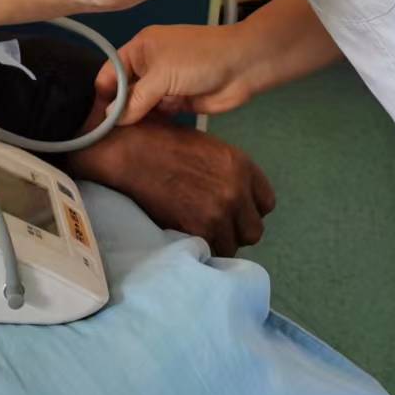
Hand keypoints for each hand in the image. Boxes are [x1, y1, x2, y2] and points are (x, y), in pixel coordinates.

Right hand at [66, 120, 275, 256]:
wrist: (128, 152)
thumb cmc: (160, 141)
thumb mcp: (206, 147)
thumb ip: (225, 172)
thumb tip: (228, 190)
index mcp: (241, 165)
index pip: (266, 203)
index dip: (248, 209)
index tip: (233, 211)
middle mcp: (237, 191)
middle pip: (253, 230)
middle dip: (236, 231)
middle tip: (214, 225)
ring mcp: (218, 213)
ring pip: (231, 246)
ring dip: (216, 243)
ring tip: (195, 232)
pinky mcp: (197, 230)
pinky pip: (209, 253)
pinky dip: (198, 250)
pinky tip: (183, 237)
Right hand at [94, 23, 262, 125]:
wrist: (243, 67)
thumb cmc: (199, 60)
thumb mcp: (162, 75)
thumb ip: (135, 98)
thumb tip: (110, 118)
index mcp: (140, 48)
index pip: (111, 71)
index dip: (102, 94)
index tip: (94, 121)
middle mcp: (149, 66)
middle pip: (124, 90)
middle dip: (115, 110)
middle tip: (102, 139)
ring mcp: (164, 84)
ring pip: (140, 105)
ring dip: (133, 120)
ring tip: (116, 144)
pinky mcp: (178, 102)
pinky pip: (157, 115)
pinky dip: (150, 125)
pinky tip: (139, 141)